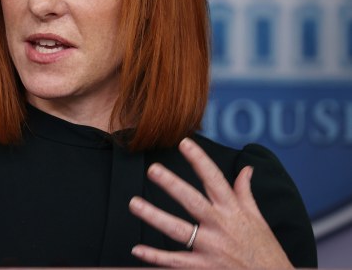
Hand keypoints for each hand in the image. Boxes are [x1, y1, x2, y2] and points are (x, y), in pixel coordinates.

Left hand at [128, 137, 292, 267]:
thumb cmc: (266, 251)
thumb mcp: (258, 219)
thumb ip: (245, 193)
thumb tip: (246, 169)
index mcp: (233, 211)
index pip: (214, 179)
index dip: (199, 160)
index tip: (184, 143)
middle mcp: (221, 226)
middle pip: (193, 201)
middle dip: (172, 185)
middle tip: (153, 169)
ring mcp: (212, 248)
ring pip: (179, 230)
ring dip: (155, 217)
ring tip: (134, 204)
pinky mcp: (204, 268)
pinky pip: (176, 262)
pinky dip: (156, 257)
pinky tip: (137, 250)